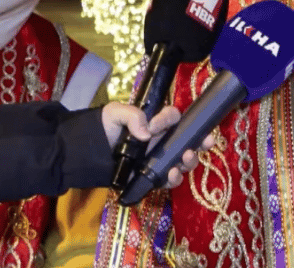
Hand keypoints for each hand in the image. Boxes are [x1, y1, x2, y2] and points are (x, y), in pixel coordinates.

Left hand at [100, 103, 214, 187]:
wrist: (87, 153)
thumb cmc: (103, 128)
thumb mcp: (115, 114)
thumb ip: (132, 116)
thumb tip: (147, 133)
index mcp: (156, 122)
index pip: (173, 117)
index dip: (169, 119)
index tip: (154, 125)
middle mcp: (162, 140)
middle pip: (188, 140)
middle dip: (201, 141)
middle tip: (206, 141)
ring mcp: (159, 159)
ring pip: (184, 160)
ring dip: (190, 160)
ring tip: (186, 158)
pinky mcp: (153, 176)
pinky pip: (169, 178)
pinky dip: (174, 178)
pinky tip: (172, 174)